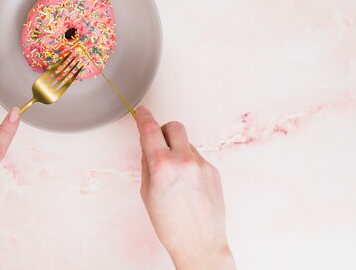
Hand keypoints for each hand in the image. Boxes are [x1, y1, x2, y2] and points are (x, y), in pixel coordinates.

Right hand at [135, 106, 234, 269]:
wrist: (200, 244)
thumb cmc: (170, 225)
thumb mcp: (147, 193)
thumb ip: (147, 164)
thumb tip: (148, 145)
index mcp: (162, 166)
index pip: (150, 129)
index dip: (143, 117)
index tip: (141, 112)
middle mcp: (184, 160)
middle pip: (174, 126)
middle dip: (164, 130)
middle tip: (160, 143)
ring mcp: (202, 165)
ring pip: (187, 144)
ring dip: (178, 151)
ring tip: (176, 178)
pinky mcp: (214, 171)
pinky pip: (197, 159)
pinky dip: (190, 165)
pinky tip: (188, 186)